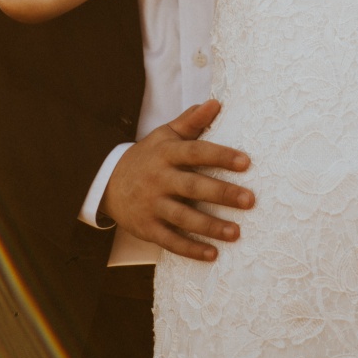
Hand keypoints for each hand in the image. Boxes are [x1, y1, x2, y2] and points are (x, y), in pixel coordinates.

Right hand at [102, 99, 253, 260]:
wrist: (107, 183)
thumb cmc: (147, 156)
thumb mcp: (164, 135)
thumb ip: (190, 121)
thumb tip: (216, 102)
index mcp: (166, 153)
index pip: (196, 152)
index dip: (220, 155)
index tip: (246, 162)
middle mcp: (159, 179)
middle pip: (193, 186)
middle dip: (222, 193)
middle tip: (250, 200)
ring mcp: (152, 205)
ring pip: (183, 217)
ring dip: (210, 226)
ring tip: (236, 232)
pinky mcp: (146, 228)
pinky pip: (170, 240)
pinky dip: (190, 249)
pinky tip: (212, 254)